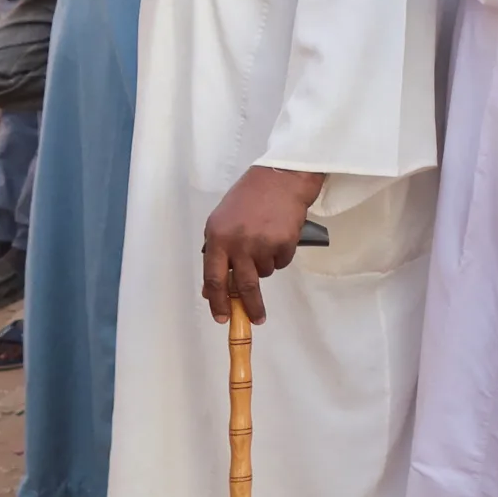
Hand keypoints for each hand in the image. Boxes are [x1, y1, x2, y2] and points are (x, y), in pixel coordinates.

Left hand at [200, 166, 325, 323]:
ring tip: (266, 239)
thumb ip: (216, 251)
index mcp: (217, 237)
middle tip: (256, 319)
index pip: (213, 277)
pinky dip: (281, 254)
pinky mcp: (284, 243)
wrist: (280, 178)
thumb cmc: (248, 197)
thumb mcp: (222, 221)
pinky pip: (282, 261)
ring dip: (265, 264)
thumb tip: (213, 287)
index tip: (222, 317)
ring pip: (265, 272)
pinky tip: (279, 234)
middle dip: (250, 306)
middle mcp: (238, 243)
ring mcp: (262, 243)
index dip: (217, 301)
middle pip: (243, 285)